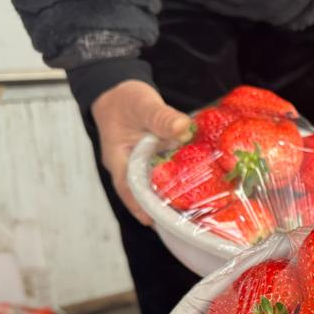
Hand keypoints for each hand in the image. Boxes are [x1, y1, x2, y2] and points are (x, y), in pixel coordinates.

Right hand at [90, 81, 191, 224]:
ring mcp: (140, 165)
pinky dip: (175, 182)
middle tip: (178, 224)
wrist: (119, 89)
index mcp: (119, 158)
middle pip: (142, 194)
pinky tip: (194, 189)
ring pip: (153, 187)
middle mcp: (128, 167)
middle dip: (158, 209)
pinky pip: (163, 175)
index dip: (140, 206)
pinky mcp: (153, 161)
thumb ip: (162, 116)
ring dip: (168, 198)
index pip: (128, 188)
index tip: (152, 221)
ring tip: (188, 215)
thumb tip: (184, 128)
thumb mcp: (143, 104)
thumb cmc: (126, 99)